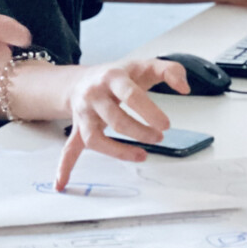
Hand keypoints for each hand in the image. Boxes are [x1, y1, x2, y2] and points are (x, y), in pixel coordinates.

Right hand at [54, 58, 186, 190]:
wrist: (83, 79)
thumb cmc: (119, 75)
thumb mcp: (144, 65)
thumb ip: (171, 69)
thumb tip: (185, 88)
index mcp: (112, 77)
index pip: (130, 94)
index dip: (148, 110)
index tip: (166, 125)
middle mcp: (94, 95)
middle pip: (114, 118)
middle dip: (139, 132)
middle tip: (159, 137)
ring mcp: (83, 114)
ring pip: (94, 137)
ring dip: (117, 151)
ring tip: (141, 156)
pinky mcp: (78, 129)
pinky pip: (69, 148)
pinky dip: (65, 166)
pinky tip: (62, 183)